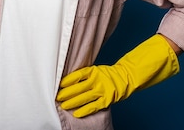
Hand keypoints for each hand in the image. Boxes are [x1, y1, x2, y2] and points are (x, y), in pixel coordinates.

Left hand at [56, 34, 179, 117]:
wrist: (127, 77)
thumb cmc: (107, 74)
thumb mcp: (96, 70)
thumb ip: (84, 74)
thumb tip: (67, 79)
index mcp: (93, 71)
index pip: (77, 75)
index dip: (67, 80)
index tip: (57, 85)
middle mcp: (97, 79)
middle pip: (78, 87)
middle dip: (66, 93)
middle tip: (56, 97)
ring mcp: (102, 90)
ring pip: (84, 96)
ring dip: (72, 101)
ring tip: (62, 105)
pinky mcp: (107, 99)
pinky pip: (94, 106)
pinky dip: (84, 110)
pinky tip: (76, 113)